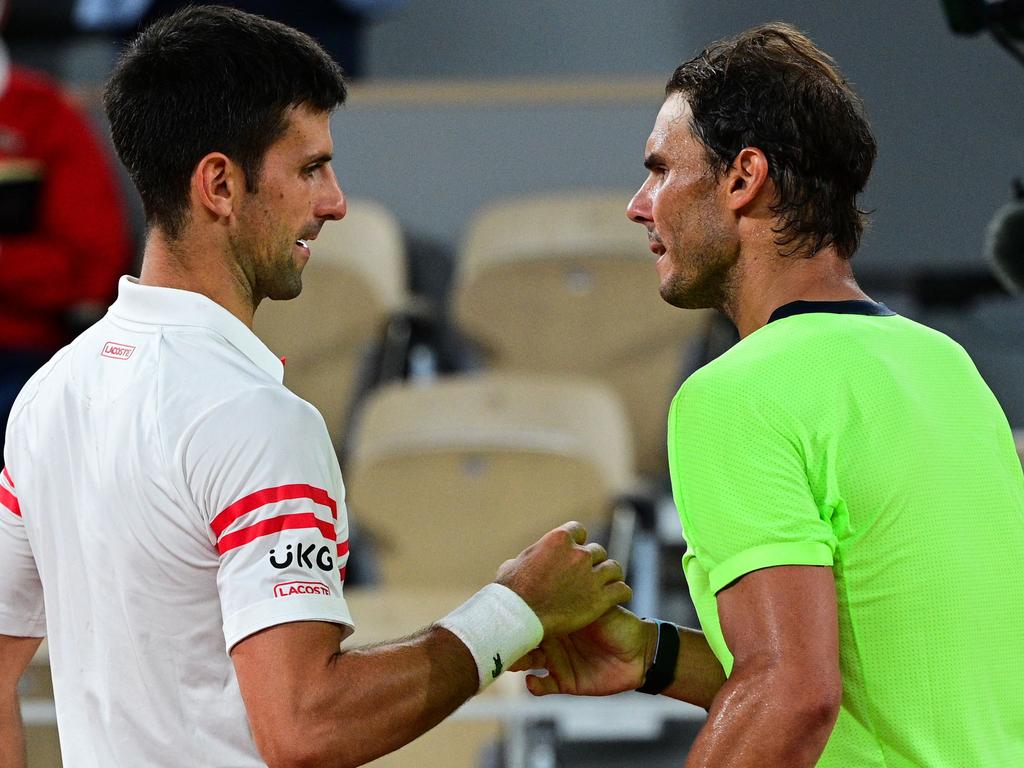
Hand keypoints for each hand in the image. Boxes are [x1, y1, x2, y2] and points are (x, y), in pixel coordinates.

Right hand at [496, 521, 630, 636]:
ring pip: (613, 568)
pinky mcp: (600, 599)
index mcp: (559, 539)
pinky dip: (621, 593)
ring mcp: (591, 576)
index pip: (580, 530)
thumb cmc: (511, 592)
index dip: (578, 543)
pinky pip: (622, 590)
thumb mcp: (514, 564)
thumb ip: (529, 558)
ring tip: (605, 585)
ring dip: (609, 576)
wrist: (518, 616)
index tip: (575, 553)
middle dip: (592, 563)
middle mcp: (579, 554)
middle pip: (597, 551)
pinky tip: (616, 597)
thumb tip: (522, 560)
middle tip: (586, 577)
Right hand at [510, 607, 656, 696]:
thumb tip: (552, 573)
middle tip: (502, 639)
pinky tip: (532, 682)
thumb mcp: (595, 605)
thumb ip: (575, 594)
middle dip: (512, 639)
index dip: (518, 615)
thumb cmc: (619, 622)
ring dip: (518, 662)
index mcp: (558, 616)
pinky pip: (543, 686)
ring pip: (527, 662)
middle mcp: (552, 638)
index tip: (505, 613)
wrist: (641, 652)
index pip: (531, 615)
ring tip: (513, 662)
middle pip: (524, 638)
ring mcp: (556, 660)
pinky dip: (535, 686)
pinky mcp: (563, 681)